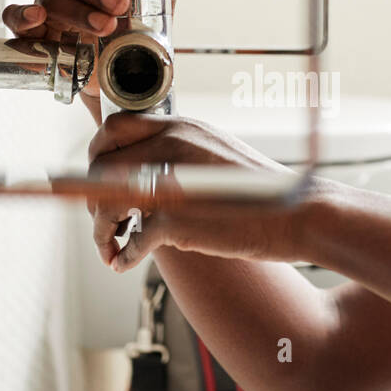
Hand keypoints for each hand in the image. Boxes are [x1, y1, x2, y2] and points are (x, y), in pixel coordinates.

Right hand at [1, 0, 190, 107]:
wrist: (125, 79)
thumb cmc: (133, 33)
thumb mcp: (154, 6)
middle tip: (119, 4)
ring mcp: (50, 10)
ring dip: (77, 11)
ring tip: (105, 27)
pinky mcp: (37, 37)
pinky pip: (16, 19)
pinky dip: (22, 16)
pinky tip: (38, 18)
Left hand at [86, 113, 313, 271]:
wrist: (299, 213)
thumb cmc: (262, 192)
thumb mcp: (217, 154)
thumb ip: (180, 153)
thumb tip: (145, 168)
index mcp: (181, 126)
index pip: (113, 128)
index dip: (97, 155)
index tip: (97, 179)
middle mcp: (171, 146)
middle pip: (100, 165)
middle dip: (90, 196)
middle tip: (106, 220)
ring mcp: (172, 181)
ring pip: (105, 201)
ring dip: (101, 230)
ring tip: (111, 247)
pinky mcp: (177, 219)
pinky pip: (133, 239)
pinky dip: (123, 254)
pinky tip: (123, 263)